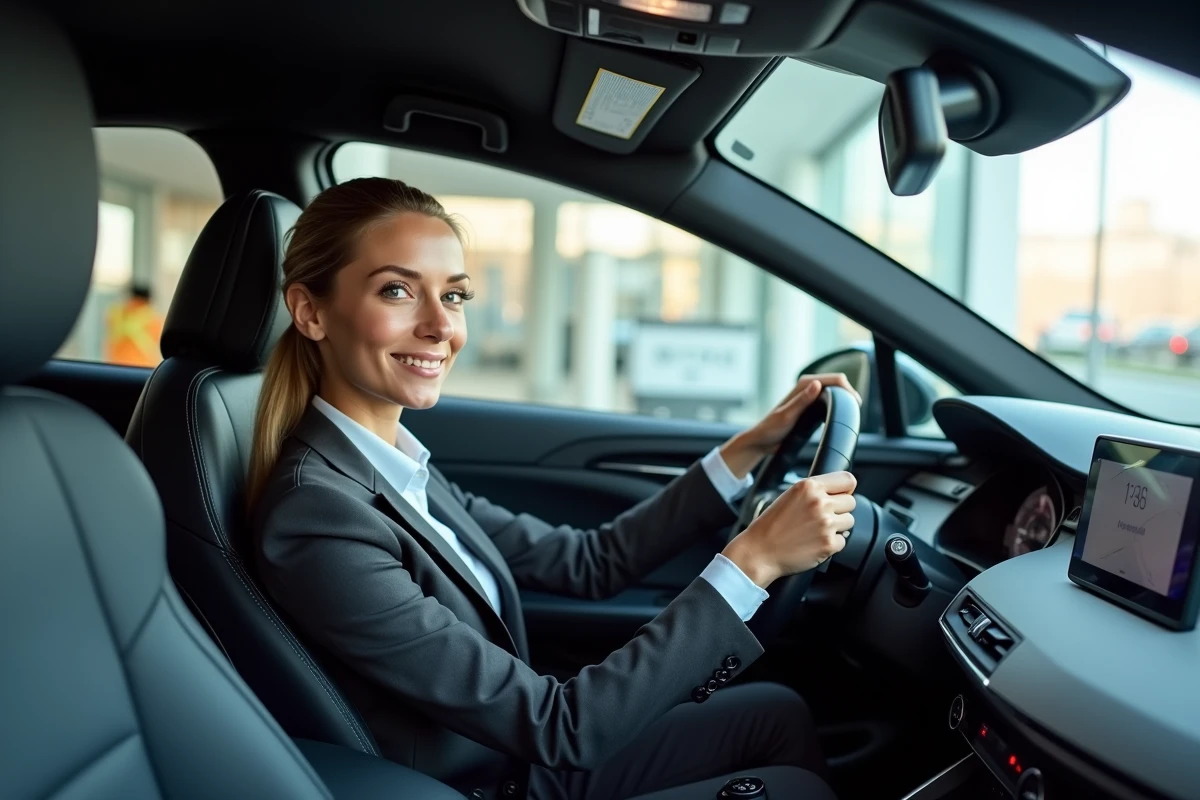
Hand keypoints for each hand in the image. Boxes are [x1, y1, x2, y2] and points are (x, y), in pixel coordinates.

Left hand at [719, 374, 862, 478]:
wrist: (762, 440)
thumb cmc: (771, 428)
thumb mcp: (787, 416)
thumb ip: (802, 400)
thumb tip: (817, 384)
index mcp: (804, 385)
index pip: (835, 379)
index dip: (848, 389)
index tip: (855, 404)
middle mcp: (808, 387)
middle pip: (838, 383)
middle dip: (849, 393)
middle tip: (856, 410)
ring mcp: (809, 396)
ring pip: (835, 391)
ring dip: (845, 399)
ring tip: (852, 412)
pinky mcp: (810, 405)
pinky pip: (829, 400)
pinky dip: (838, 405)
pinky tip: (841, 415)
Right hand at [721, 471, 857, 588]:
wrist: (760, 551)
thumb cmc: (771, 526)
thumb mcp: (790, 496)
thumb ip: (814, 491)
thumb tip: (839, 493)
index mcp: (809, 486)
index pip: (847, 479)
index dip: (846, 489)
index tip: (842, 495)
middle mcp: (819, 502)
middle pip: (851, 502)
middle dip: (840, 510)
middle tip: (822, 518)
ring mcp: (826, 524)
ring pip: (849, 521)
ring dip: (838, 527)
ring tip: (816, 530)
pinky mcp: (829, 543)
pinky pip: (843, 541)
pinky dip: (832, 544)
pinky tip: (815, 542)